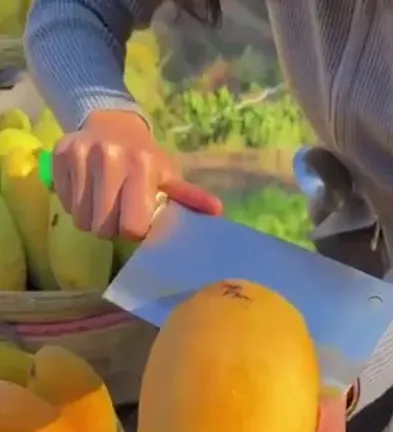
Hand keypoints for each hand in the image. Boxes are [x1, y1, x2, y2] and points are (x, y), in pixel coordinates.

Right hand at [52, 110, 221, 239]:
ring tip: (102, 202)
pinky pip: (65, 203)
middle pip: (103, 227)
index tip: (136, 220)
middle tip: (117, 213)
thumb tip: (217, 211)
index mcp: (142, 165)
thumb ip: (189, 196)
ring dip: (92, 219)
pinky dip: (75, 204)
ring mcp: (82, 155)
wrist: (111, 123)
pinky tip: (87, 190)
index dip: (133, 231)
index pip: (132, 227)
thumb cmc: (145, 158)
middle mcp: (109, 157)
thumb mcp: (168, 175)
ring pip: (81, 219)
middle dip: (111, 228)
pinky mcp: (60, 155)